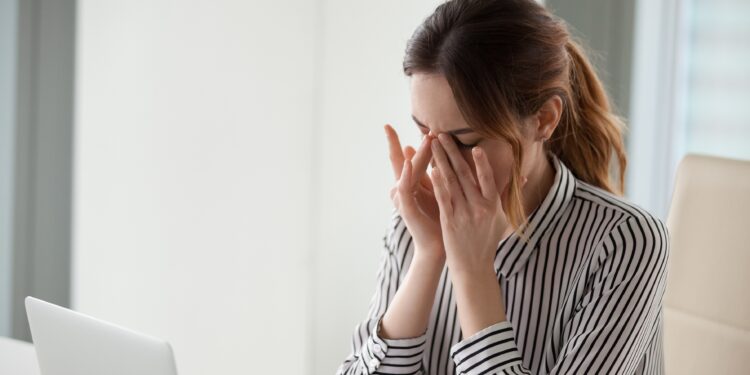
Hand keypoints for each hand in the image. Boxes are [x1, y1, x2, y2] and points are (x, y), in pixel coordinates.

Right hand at [385, 124, 444, 260]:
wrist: (438, 247)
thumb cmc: (440, 220)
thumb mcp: (439, 192)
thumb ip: (437, 174)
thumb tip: (445, 155)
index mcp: (410, 184)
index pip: (403, 158)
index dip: (396, 142)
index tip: (392, 125)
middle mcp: (402, 189)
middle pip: (402, 161)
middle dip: (405, 144)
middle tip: (409, 127)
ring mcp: (402, 198)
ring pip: (406, 171)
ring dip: (416, 154)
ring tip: (425, 138)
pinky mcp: (405, 208)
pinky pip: (404, 189)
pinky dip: (406, 175)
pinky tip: (409, 163)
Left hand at [429, 133, 526, 275]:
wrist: (473, 267)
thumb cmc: (487, 242)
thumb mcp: (502, 219)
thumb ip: (506, 196)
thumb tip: (523, 177)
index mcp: (493, 206)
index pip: (488, 179)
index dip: (482, 163)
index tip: (475, 146)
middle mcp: (480, 208)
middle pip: (465, 175)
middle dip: (453, 153)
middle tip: (442, 134)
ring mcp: (464, 215)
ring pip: (452, 183)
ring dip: (441, 161)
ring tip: (433, 145)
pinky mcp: (450, 222)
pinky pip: (444, 199)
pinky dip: (438, 184)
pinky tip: (432, 170)